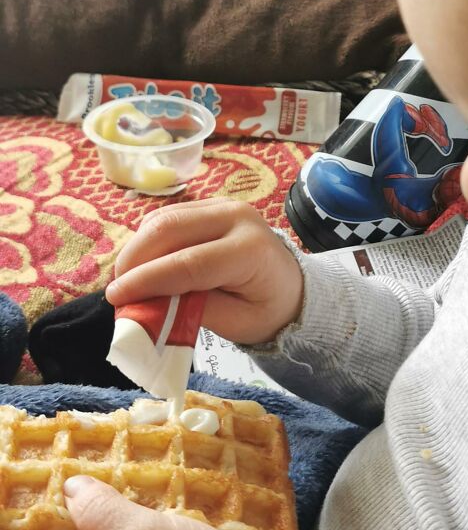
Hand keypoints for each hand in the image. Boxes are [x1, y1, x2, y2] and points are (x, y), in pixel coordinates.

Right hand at [105, 200, 303, 345]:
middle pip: (170, 229)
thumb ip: (192, 310)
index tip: (116, 297)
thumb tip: (146, 304)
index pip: (189, 263)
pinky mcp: (210, 205)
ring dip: (137, 248)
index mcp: (250, 251)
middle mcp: (237, 218)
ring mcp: (223, 206)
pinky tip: (143, 264)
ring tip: (127, 280)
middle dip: (134, 259)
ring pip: (164, 218)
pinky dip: (148, 240)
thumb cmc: (265, 310)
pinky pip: (168, 216)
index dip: (147, 280)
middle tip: (117, 290)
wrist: (290, 287)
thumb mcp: (235, 323)